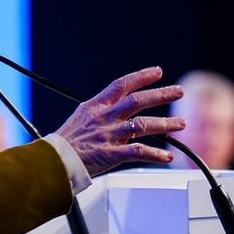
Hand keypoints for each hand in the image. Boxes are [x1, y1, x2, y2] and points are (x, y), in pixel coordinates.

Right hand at [53, 66, 185, 175]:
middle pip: (137, 101)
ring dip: (165, 123)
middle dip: (160, 94)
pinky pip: (138, 151)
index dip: (141, 77)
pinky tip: (167, 156)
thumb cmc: (65, 143)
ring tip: (181, 123)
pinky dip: (155, 154)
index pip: (121, 85)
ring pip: (143, 125)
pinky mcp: (111, 154)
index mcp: (95, 106)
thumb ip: (100, 112)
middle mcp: (104, 118)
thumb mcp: (80, 118)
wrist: (52, 162)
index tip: (157, 72)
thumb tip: (115, 107)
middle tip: (178, 91)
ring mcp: (108, 135)